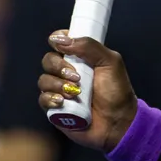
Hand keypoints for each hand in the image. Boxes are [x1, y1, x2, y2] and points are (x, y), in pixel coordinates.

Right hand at [39, 30, 137, 152]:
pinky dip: (50, 99)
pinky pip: (42, 99)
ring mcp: (61, 90)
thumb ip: (89, 46)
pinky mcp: (55, 108)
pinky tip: (63, 102)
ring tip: (75, 93)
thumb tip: (61, 39)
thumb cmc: (117, 91)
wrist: (118, 121)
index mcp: (82, 57)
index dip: (58, 40)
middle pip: (48, 60)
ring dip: (57, 84)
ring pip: (44, 79)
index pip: (61, 41)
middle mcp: (68, 71)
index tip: (61, 44)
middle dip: (58, 66)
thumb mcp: (110, 62)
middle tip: (76, 77)